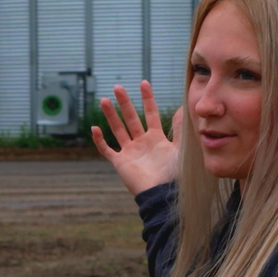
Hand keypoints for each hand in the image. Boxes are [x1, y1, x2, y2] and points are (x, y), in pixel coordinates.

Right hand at [92, 83, 183, 197]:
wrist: (163, 192)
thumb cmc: (174, 173)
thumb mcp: (180, 147)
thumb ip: (180, 129)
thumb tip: (183, 108)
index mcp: (156, 139)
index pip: (151, 114)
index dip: (147, 99)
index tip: (143, 83)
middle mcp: (142, 143)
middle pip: (131, 119)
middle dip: (125, 103)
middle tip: (118, 87)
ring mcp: (130, 152)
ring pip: (117, 130)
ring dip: (111, 115)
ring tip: (104, 100)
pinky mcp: (120, 163)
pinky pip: (107, 150)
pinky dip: (99, 140)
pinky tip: (94, 128)